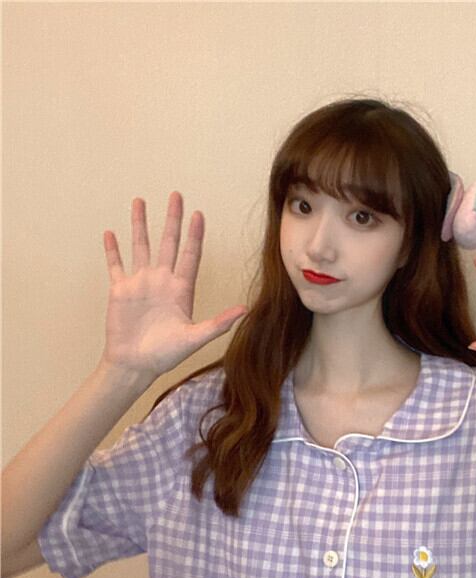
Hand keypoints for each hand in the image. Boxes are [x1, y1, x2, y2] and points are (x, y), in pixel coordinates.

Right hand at [100, 191, 247, 381]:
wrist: (135, 365)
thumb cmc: (166, 354)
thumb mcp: (195, 338)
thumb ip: (218, 323)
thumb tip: (245, 311)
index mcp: (181, 289)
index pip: (190, 255)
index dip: (195, 235)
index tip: (199, 214)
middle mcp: (162, 281)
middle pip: (169, 243)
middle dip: (173, 219)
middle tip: (176, 195)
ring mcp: (141, 283)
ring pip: (141, 246)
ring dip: (140, 225)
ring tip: (140, 201)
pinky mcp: (120, 290)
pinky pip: (116, 264)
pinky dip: (112, 250)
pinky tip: (110, 233)